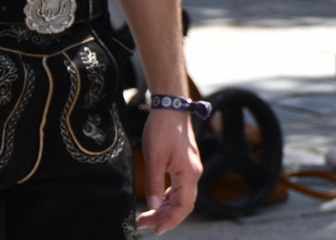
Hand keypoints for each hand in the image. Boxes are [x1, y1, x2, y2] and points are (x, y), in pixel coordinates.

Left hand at [136, 109, 200, 233]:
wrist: (170, 108)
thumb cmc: (163, 130)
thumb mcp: (154, 158)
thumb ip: (154, 184)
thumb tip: (152, 206)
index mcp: (189, 174)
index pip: (184, 206)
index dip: (171, 221)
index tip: (155, 231)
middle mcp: (193, 173)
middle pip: (181, 204)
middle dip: (162, 217)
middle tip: (141, 223)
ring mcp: (190, 169)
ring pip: (179, 197)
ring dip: (163, 208)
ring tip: (144, 215)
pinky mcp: (184, 164)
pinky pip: (177, 187)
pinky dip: (166, 197)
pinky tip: (154, 201)